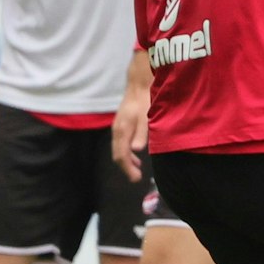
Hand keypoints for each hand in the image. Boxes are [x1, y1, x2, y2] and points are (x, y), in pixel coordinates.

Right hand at [111, 52, 151, 181]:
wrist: (139, 85)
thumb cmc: (145, 101)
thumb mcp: (147, 118)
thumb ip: (142, 134)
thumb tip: (136, 150)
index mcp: (122, 131)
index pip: (121, 156)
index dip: (128, 169)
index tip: (136, 179)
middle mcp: (117, 131)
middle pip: (118, 154)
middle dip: (126, 167)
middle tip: (136, 178)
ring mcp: (118, 127)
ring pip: (119, 149)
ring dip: (127, 160)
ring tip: (137, 169)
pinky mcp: (121, 124)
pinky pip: (121, 142)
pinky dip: (127, 151)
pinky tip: (135, 154)